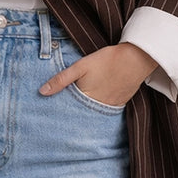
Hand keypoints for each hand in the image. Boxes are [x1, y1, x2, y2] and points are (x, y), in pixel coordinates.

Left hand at [38, 42, 158, 106]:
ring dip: (85, 113)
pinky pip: (105, 110)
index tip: (51, 116)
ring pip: (93, 114)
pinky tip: (93, 104)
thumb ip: (61, 79)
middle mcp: (98, 107)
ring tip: (74, 113)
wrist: (136, 58)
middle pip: (81, 115)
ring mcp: (110, 107)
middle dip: (71, 116)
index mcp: (87, 99)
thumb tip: (42, 92)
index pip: (69, 112)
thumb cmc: (107, 60)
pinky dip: (98, 109)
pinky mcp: (120, 103)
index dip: (60, 113)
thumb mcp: (80, 66)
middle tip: (60, 118)